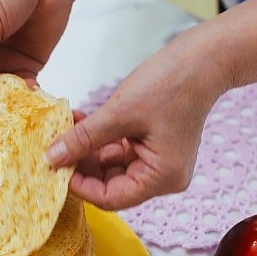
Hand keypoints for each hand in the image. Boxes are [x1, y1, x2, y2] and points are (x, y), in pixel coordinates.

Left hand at [46, 29, 230, 209]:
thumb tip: (52, 158)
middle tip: (54, 149)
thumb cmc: (173, 83)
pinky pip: (117, 151)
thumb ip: (84, 139)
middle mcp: (162, 177)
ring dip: (86, 150)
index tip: (55, 168)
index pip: (110, 198)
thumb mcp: (119, 113)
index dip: (79, 186)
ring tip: (65, 129)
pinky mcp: (152, 146)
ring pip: (109, 167)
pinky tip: (81, 122)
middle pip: (109, 185)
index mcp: (161, 178)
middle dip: (80, 166)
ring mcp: (158, 161)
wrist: (204, 57)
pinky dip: (98, 140)